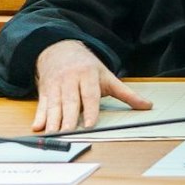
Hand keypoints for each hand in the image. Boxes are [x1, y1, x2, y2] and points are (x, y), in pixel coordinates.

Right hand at [32, 40, 152, 133]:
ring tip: (54, 135)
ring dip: (53, 121)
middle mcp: (70, 80)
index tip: (89, 124)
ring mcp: (55, 85)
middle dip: (69, 118)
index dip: (89, 110)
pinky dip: (39, 116)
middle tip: (69, 133)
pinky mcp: (45, 91)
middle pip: (70, 101)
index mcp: (88, 75)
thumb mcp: (108, 76)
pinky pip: (42, 105)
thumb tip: (147, 106)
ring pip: (54, 105)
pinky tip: (37, 127)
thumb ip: (127, 93)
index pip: (90, 95)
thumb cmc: (87, 67)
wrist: (60, 50)